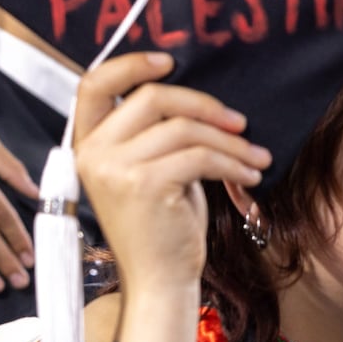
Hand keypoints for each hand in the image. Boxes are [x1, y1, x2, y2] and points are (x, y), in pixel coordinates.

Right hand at [73, 53, 269, 292]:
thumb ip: (154, 133)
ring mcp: (114, 168)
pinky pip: (201, 156)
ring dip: (230, 141)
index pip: (93, 84)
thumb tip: (196, 98)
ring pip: (185, 128)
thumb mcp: (148, 169)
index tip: (170, 62)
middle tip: (240, 123)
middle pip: (152, 97)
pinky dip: (233, 162)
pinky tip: (249, 175)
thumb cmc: (162, 224)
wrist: (159, 279)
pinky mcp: (144, 184)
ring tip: (255, 157)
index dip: (131, 65)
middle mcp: (93, 153)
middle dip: (206, 106)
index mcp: (87, 144)